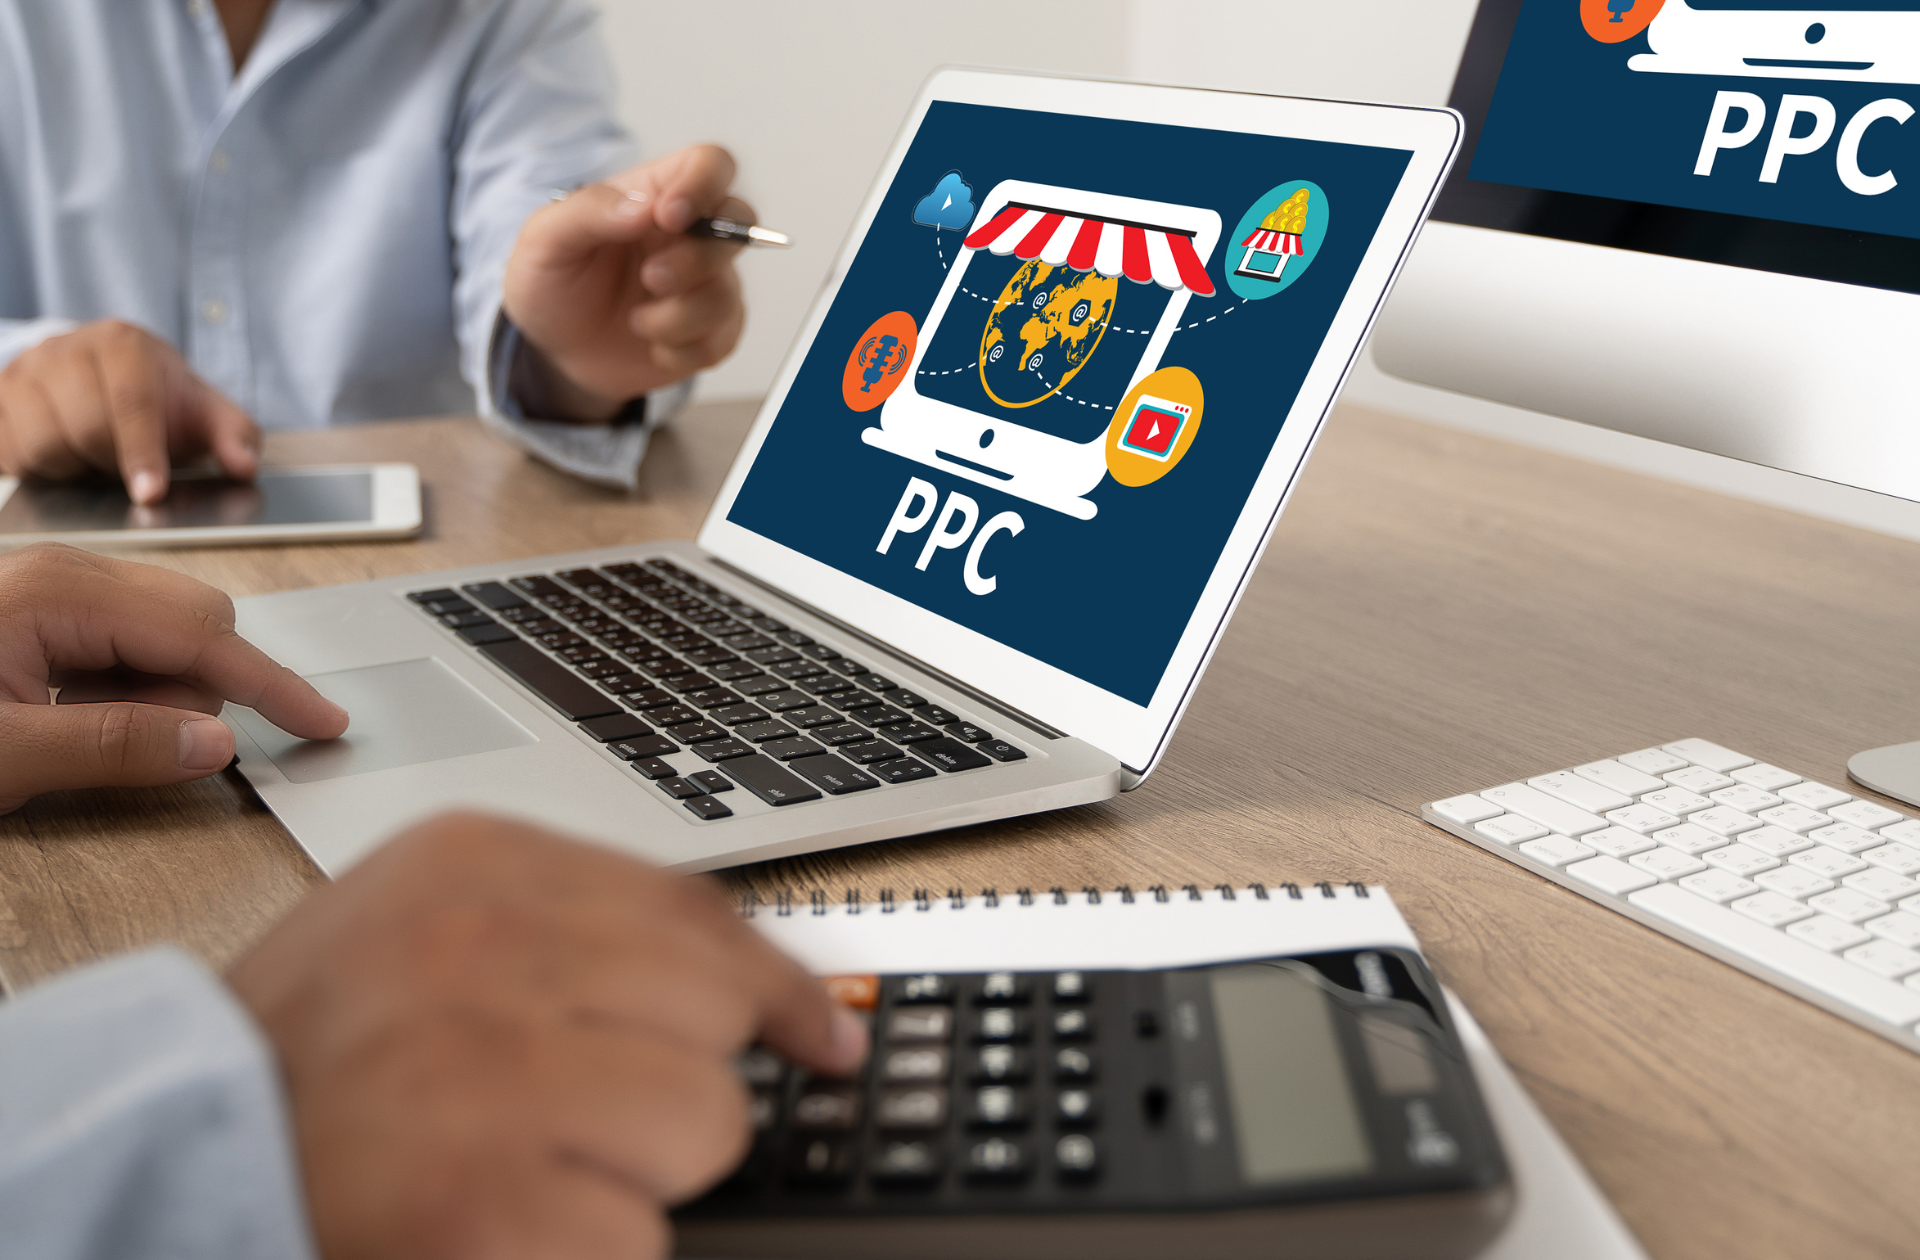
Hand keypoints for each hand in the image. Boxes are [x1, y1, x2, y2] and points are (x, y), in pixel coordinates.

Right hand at [0, 320, 259, 504]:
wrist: (109, 375)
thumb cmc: (161, 400)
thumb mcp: (207, 414)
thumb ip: (234, 437)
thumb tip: (244, 466)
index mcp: (121, 344)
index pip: (130, 401)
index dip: (141, 452)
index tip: (151, 493)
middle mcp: (64, 349)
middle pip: (84, 427)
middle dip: (111, 463)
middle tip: (127, 469)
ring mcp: (23, 372)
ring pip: (42, 444)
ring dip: (75, 469)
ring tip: (97, 460)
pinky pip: (10, 452)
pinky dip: (40, 470)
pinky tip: (66, 461)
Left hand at [0, 544, 347, 812]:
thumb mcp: (3, 753)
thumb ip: (111, 747)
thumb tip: (215, 743)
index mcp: (60, 591)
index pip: (202, 636)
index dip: (270, 685)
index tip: (322, 721)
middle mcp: (70, 574)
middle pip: (198, 626)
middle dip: (191, 692)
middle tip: (126, 739)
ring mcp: (61, 587)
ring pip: (169, 639)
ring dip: (149, 696)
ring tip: (72, 726)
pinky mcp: (52, 610)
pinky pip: (130, 646)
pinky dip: (124, 689)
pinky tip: (68, 713)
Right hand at [227, 812, 867, 1259]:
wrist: (163, 1163)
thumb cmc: (307, 1062)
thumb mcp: (424, 934)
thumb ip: (574, 933)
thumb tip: (759, 984)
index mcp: (473, 865)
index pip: (693, 909)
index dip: (775, 982)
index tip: (822, 1031)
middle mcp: (483, 950)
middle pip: (714, 1009)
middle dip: (677, 1078)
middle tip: (578, 1112)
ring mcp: (486, 1074)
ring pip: (706, 1118)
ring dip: (636, 1171)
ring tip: (521, 1168)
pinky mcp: (488, 1207)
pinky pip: (644, 1234)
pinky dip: (592, 1252)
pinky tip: (503, 1228)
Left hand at [502, 145, 749, 420]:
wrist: (556, 348)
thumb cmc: (553, 283)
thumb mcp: (544, 240)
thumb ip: (588, 212)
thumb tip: (643, 208)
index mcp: (656, 194)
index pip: (710, 164)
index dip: (702, 185)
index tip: (667, 217)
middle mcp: (691, 234)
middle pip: (739, 222)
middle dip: (696, 260)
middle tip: (650, 278)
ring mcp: (707, 283)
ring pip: (725, 293)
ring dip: (677, 317)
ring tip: (636, 322)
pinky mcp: (712, 330)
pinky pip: (719, 341)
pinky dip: (680, 351)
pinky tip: (651, 344)